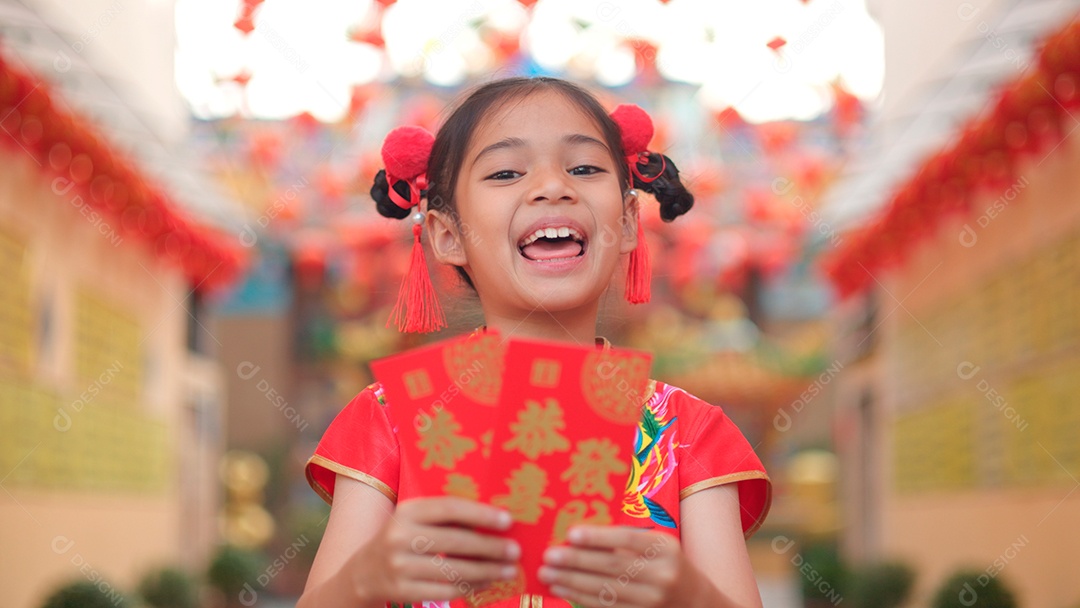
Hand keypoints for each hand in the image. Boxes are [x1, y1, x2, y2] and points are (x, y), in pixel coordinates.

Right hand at [347, 496, 520, 604]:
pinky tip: (487, 582)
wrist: (362, 573)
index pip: (449, 508)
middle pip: (456, 542)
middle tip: (515, 551)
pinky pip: (446, 590)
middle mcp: (400, 537)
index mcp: (407, 511)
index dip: (480, 514)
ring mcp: (400, 567)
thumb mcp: (414, 520)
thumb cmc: (401, 539)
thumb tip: (493, 519)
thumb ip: (446, 517)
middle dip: (490, 547)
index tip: (507, 520)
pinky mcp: (403, 591)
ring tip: (508, 570)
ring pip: (454, 570)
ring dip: (487, 571)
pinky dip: (471, 587)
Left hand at [538, 526, 699, 607]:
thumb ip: (624, 541)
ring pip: (605, 591)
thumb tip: (579, 537)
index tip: (571, 534)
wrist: (696, 601)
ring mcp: (652, 601)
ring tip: (548, 574)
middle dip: (576, 562)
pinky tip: (562, 589)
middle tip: (549, 556)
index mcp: (665, 548)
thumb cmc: (667, 564)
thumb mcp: (656, 545)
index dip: (598, 537)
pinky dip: (580, 598)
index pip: (627, 540)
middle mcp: (661, 575)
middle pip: (612, 567)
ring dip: (572, 582)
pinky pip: (606, 607)